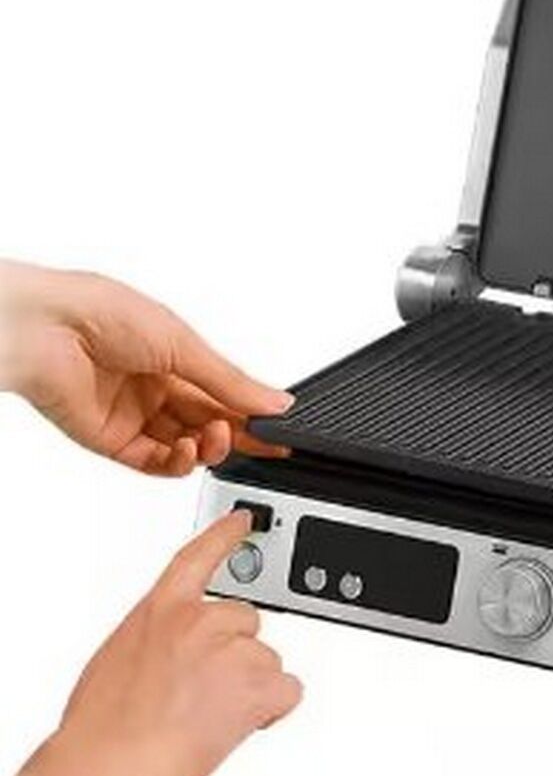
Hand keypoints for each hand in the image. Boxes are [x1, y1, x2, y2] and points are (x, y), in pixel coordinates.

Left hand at [0, 260, 290, 474]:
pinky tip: (188, 451)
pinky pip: (153, 463)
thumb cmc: (102, 312)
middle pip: (209, 423)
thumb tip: (275, 400)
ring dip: (208, 448)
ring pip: (186, 447)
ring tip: (215, 437)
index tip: (281, 430)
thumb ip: (230, 381)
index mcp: (175, 356)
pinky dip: (177, 463)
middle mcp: (155, 387)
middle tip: (259, 441)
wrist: (47, 329)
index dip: (253, 414)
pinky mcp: (112, 441)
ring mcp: (134, 415)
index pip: (224, 394)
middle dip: (236, 434)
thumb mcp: (183, 344)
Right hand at [55, 509, 302, 775]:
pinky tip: (240, 725)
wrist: (108, 765)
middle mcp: (201, 620)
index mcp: (161, 609)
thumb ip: (157, 638)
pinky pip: (287, 689)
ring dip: (248, 686)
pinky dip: (272, 709)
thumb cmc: (102, 724)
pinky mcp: (256, 686)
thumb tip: (174, 650)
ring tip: (207, 717)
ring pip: (265, 659)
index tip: (244, 521)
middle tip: (202, 692)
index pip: (199, 555)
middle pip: (247, 620)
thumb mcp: (118, 657)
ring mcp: (231, 650)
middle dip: (234, 653)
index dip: (224, 535)